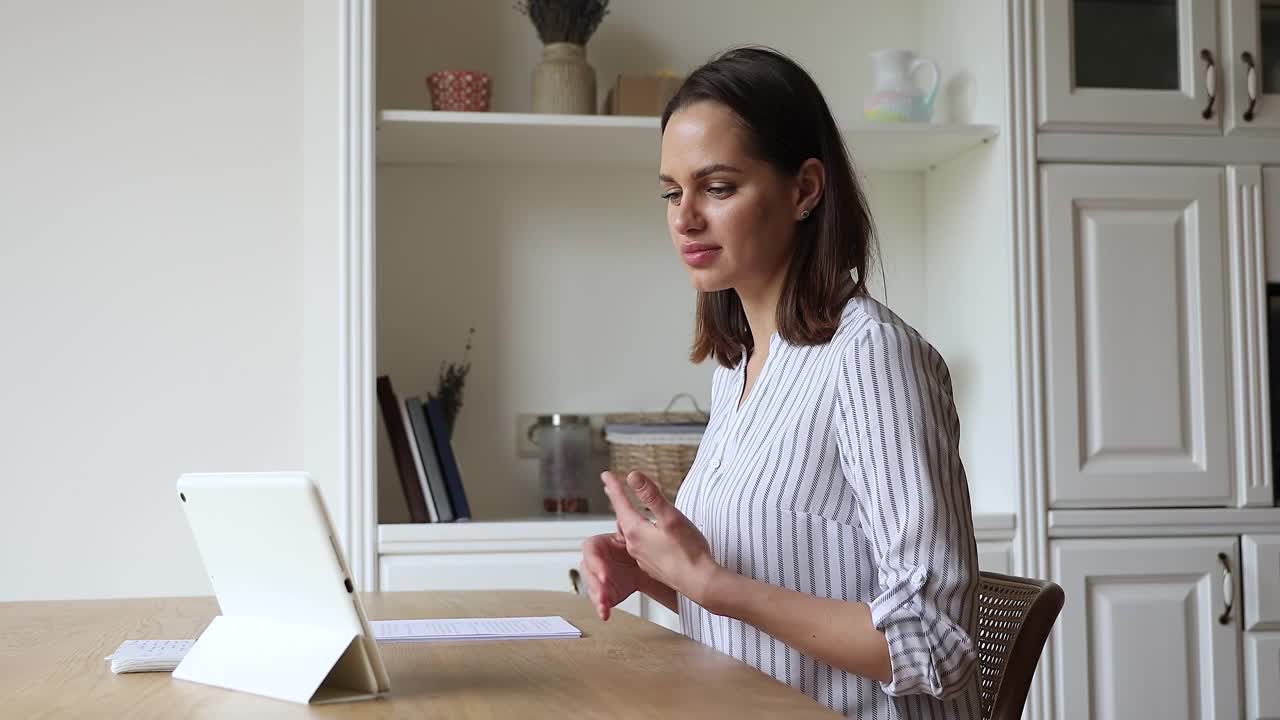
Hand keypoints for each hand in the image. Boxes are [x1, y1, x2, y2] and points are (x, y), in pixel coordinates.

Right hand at [580, 531, 646, 620]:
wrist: (646, 565)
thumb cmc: (635, 549)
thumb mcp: (632, 536)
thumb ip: (625, 529)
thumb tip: (623, 519)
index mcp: (599, 545)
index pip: (590, 550)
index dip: (596, 562)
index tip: (604, 574)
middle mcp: (595, 562)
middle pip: (588, 572)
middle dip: (595, 584)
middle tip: (604, 593)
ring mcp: (598, 579)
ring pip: (591, 587)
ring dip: (597, 597)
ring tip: (604, 605)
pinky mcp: (603, 593)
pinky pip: (599, 601)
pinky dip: (601, 608)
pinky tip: (605, 613)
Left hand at [601, 470, 720, 605]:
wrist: (699, 582)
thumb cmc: (688, 551)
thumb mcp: (670, 517)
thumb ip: (651, 496)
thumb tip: (633, 476)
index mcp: (636, 531)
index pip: (620, 503)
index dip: (614, 486)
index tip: (605, 474)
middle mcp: (634, 545)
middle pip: (622, 517)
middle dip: (618, 502)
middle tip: (611, 489)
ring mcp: (642, 558)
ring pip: (630, 533)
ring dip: (627, 519)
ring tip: (626, 510)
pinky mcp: (652, 566)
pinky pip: (640, 546)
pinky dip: (639, 535)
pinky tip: (646, 535)